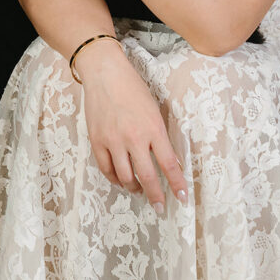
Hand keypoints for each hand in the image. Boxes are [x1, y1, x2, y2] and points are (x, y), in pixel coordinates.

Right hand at [78, 39, 187, 211]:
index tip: (183, 199)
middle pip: (147, 176)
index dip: (177, 185)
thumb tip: (169, 161)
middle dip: (156, 196)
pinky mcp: (97, 140)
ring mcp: (113, 140)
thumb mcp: (154, 110)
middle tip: (159, 207)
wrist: (104, 72)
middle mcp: (134, 137)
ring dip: (134, 188)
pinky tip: (120, 180)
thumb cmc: (133, 88)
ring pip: (125, 177)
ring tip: (138, 190)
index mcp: (153, 128)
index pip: (169, 164)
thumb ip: (160, 136)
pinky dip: (114, 179)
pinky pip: (106, 168)